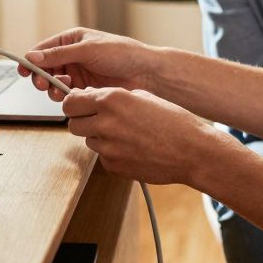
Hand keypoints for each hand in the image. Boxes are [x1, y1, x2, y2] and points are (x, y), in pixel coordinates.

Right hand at [20, 27, 157, 100]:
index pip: (44, 49)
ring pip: (54, 83)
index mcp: (72, 40)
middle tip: (42, 84)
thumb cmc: (122, 53)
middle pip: (45, 68)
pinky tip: (72, 95)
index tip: (23, 71)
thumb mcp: (88, 49)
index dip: (31, 60)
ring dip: (53, 88)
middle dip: (41, 77)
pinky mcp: (85, 88)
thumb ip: (59, 54)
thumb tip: (32, 57)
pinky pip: (67, 94)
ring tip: (59, 91)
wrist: (145, 73)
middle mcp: (72, 56)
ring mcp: (78, 73)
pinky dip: (65, 96)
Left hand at [63, 87, 219, 184]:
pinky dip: (112, 153)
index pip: (70, 102)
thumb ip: (113, 97)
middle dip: (83, 121)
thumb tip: (92, 99)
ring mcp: (108, 147)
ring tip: (125, 134)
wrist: (192, 151)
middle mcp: (105, 123)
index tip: (78, 106)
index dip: (73, 104)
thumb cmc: (173, 121)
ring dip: (100, 137)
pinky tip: (133, 148)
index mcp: (111, 100)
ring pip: (88, 141)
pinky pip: (102, 157)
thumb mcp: (143, 96)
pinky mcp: (113, 166)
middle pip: (73, 124)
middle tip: (100, 120)